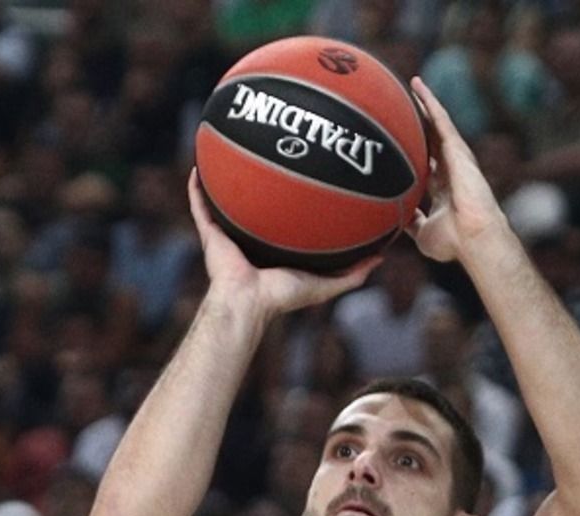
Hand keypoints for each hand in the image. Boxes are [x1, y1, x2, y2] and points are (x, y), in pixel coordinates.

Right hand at [187, 169, 377, 318]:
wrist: (248, 302)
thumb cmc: (283, 297)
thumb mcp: (326, 284)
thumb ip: (354, 273)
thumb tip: (382, 257)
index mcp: (273, 248)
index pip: (282, 220)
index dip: (291, 200)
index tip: (305, 176)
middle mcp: (250, 238)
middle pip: (254, 205)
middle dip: (259, 183)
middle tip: (273, 151)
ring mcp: (228, 234)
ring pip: (225, 200)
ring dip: (225, 178)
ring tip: (231, 149)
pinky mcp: (210, 233)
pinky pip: (200, 205)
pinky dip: (196, 187)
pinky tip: (198, 164)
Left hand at [405, 78, 509, 262]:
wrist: (472, 237)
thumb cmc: (452, 242)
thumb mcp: (422, 233)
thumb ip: (411, 223)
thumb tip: (396, 219)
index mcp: (443, 189)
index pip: (428, 164)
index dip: (417, 153)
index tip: (405, 142)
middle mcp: (451, 170)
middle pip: (433, 139)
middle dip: (422, 122)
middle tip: (407, 105)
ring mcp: (456, 157)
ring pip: (437, 124)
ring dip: (425, 104)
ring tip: (413, 85)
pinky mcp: (458, 148)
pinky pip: (441, 119)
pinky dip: (429, 102)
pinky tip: (418, 86)